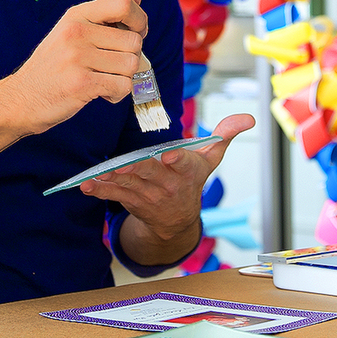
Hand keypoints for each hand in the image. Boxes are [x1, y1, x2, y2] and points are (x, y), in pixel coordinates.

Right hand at [4, 0, 148, 135]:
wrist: (21, 99)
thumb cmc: (52, 67)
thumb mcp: (72, 31)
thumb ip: (105, 15)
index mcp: (76, 15)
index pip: (123, 3)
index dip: (139, 19)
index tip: (135, 32)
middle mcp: (76, 31)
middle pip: (134, 40)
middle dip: (130, 57)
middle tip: (110, 66)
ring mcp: (77, 57)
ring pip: (132, 65)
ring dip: (123, 78)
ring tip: (102, 79)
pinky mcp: (81, 83)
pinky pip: (123, 86)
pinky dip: (117, 94)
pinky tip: (100, 92)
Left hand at [79, 113, 255, 264]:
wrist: (177, 220)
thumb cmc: (192, 179)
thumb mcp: (211, 158)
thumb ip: (225, 134)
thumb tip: (250, 117)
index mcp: (187, 171)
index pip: (184, 164)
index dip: (177, 160)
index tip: (170, 156)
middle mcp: (167, 185)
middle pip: (151, 175)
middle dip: (138, 170)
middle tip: (125, 164)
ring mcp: (147, 195)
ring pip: (129, 186)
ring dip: (113, 180)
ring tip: (98, 175)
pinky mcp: (130, 201)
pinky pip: (113, 196)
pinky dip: (99, 190)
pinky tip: (86, 185)